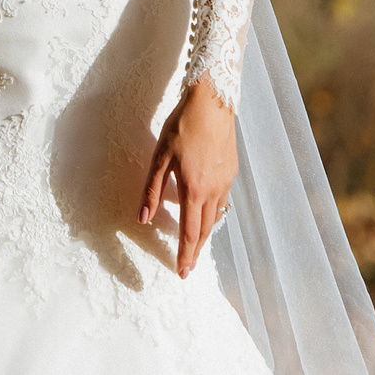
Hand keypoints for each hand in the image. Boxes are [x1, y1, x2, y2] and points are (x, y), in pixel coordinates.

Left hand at [139, 77, 236, 278]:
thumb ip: (152, 190)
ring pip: (217, 216)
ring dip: (206, 234)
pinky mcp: (232, 171)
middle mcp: (213, 190)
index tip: (182, 272)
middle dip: (196, 250)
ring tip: (197, 245)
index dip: (185, 254)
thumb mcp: (160, 157)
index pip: (190, 232)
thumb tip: (142, 218)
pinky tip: (208, 212)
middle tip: (188, 266)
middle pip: (206, 229)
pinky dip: (215, 214)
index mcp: (194, 189)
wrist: (213, 102)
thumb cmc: (182, 126)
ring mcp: (226, 181)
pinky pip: (223, 201)